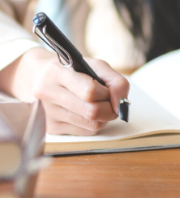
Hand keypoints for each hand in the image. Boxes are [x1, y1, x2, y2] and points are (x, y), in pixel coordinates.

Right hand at [0, 47, 129, 134]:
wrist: (40, 77)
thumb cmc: (73, 70)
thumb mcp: (95, 66)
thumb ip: (116, 81)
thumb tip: (122, 104)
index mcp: (57, 72)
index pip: (90, 91)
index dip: (107, 93)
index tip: (108, 91)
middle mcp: (47, 93)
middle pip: (93, 112)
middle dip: (110, 108)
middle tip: (109, 102)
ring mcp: (47, 113)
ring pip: (92, 125)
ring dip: (104, 117)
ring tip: (98, 104)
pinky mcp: (51, 128)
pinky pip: (86, 132)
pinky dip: (94, 124)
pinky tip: (87, 113)